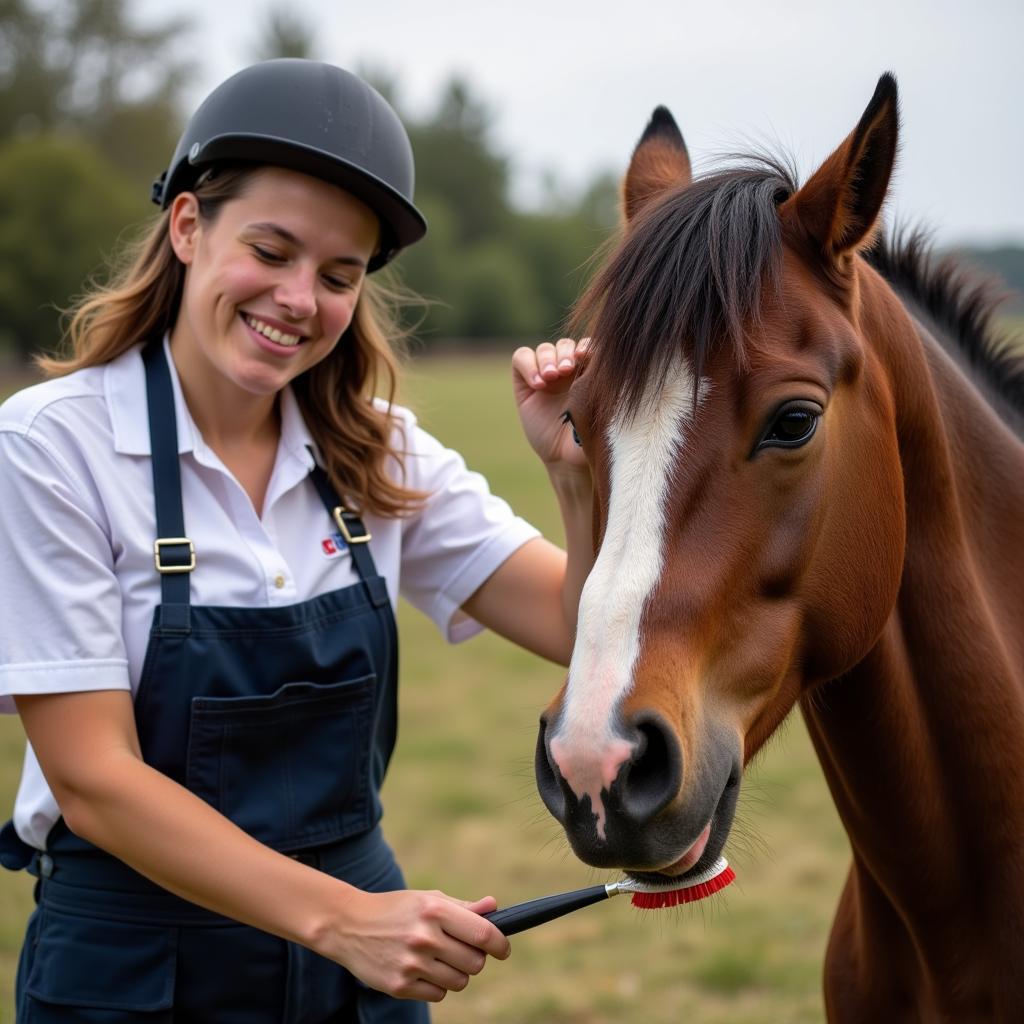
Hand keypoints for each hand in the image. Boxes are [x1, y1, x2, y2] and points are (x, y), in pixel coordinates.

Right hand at [326, 888, 510, 1001]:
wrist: (349, 926)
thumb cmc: (396, 909)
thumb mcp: (427, 899)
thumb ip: (462, 907)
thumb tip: (494, 907)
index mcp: (434, 911)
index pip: (483, 934)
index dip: (500, 944)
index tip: (502, 949)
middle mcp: (424, 937)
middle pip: (475, 962)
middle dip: (475, 958)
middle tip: (462, 950)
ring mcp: (411, 964)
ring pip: (459, 981)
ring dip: (456, 972)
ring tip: (439, 958)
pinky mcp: (400, 986)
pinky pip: (438, 994)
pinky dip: (436, 985)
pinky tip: (422, 969)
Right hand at [512, 338, 589, 469]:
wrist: (564, 457)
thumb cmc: (587, 436)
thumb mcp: (596, 412)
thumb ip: (596, 386)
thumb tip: (597, 363)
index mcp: (588, 371)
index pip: (586, 346)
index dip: (585, 347)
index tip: (584, 358)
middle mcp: (566, 369)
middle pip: (564, 345)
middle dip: (564, 354)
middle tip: (565, 371)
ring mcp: (545, 374)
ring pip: (545, 349)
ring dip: (547, 359)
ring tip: (550, 377)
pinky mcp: (524, 382)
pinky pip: (522, 358)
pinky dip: (528, 365)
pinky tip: (538, 384)